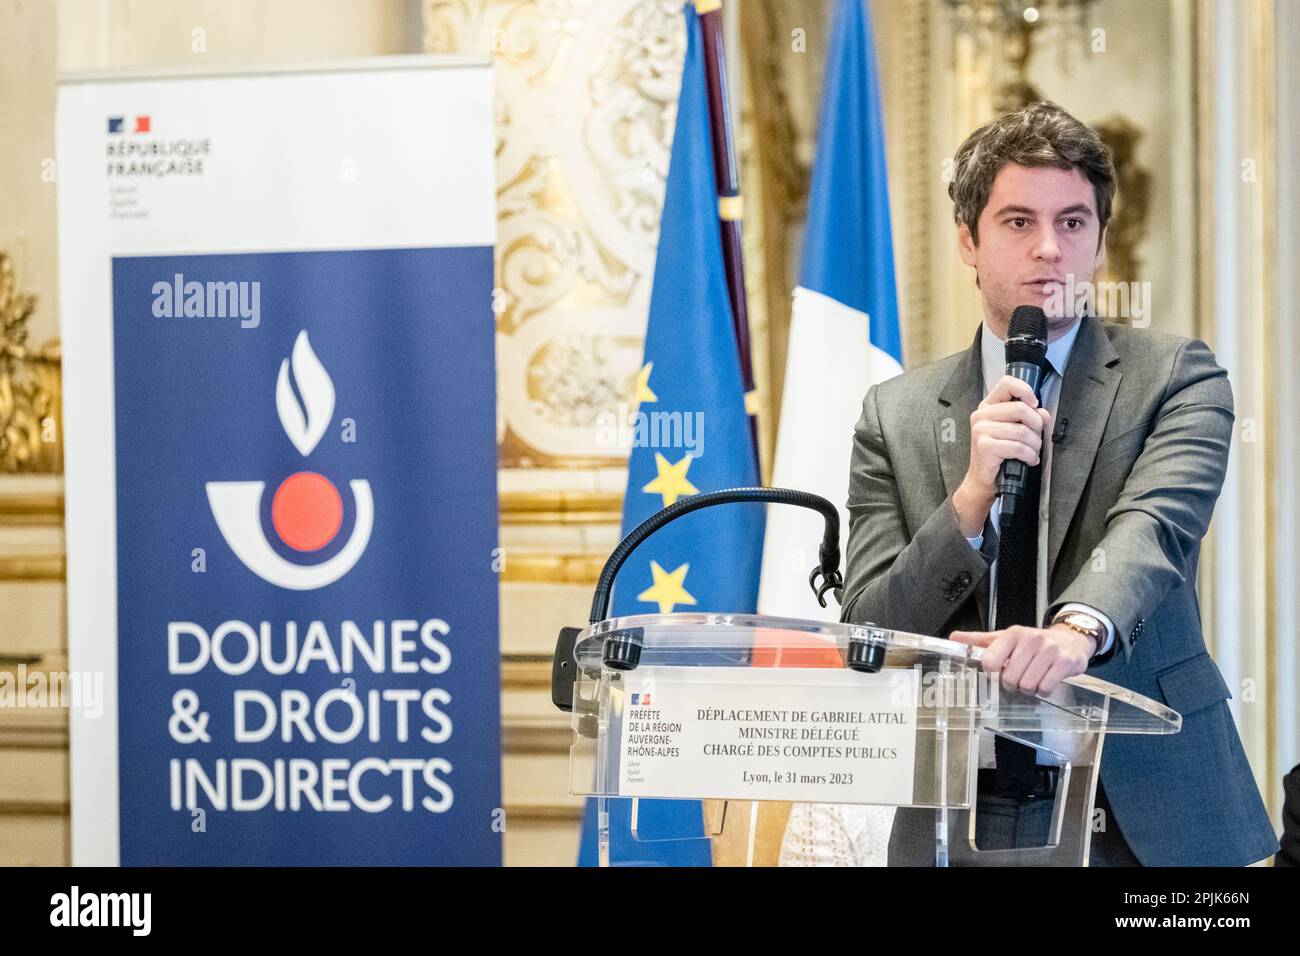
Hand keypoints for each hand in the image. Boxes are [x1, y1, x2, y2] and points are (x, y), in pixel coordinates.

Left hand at [949, 623, 1094, 694]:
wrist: (1069, 640)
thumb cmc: (1032, 643)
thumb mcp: (1005, 638)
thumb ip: (979, 640)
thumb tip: (954, 637)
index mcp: (1012, 634)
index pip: (990, 661)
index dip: (992, 673)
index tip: (998, 672)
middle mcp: (1031, 639)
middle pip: (1009, 678)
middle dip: (1012, 684)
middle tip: (1018, 678)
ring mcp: (1049, 650)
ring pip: (1027, 685)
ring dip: (1028, 689)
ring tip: (1032, 679)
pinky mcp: (1065, 662)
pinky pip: (1045, 688)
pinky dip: (1043, 691)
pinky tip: (1044, 682)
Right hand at [953, 375, 1052, 536]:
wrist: (983, 481)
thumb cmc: (1000, 455)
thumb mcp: (1014, 432)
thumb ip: (1029, 418)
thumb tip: (1043, 413)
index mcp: (988, 406)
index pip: (1007, 383)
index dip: (1026, 391)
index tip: (1034, 405)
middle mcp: (981, 415)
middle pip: (1021, 409)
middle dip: (1036, 426)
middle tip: (1036, 438)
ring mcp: (980, 430)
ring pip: (1022, 431)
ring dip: (1035, 445)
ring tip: (1033, 452)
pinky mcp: (984, 446)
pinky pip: (1018, 447)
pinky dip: (1029, 455)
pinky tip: (1029, 460)